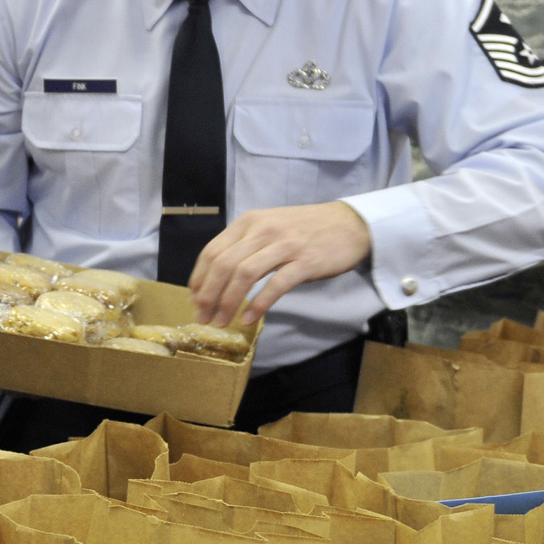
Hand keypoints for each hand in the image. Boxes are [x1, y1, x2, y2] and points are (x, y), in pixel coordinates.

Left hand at [188, 202, 372, 326]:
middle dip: (209, 295)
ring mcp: (285, 244)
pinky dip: (258, 304)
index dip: (199, 279)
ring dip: (228, 302)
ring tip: (221, 321)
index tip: (194, 301)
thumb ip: (244, 246)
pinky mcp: (305, 261)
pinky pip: (275, 285)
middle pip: (224, 264)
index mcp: (249, 222)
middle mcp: (263, 230)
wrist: (349, 224)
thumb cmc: (305, 230)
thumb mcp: (269, 227)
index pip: (212, 251)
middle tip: (203, 317)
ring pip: (244, 274)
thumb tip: (215, 279)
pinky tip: (248, 318)